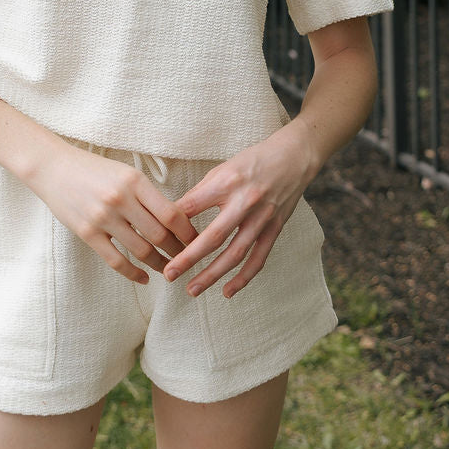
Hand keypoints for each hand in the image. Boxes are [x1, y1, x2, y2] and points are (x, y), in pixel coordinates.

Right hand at [27, 147, 196, 284]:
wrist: (53, 167)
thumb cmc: (94, 169)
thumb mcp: (125, 173)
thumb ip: (147, 195)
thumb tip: (176, 220)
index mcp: (135, 181)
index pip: (171, 213)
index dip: (188, 232)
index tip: (197, 241)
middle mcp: (120, 199)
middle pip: (160, 235)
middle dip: (178, 251)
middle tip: (187, 259)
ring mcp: (103, 218)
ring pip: (141, 251)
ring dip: (159, 264)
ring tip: (168, 269)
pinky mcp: (87, 233)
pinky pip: (116, 261)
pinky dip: (134, 273)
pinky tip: (144, 278)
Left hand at [163, 128, 314, 298]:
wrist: (293, 157)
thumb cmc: (252, 161)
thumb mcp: (223, 168)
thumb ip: (201, 192)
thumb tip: (176, 214)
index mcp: (227, 182)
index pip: (193, 206)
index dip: (172, 224)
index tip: (155, 239)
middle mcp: (245, 201)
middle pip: (213, 237)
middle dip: (188, 258)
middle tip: (169, 274)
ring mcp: (262, 218)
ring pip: (235, 253)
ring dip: (212, 275)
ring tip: (192, 289)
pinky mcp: (274, 229)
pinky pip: (258, 258)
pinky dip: (243, 278)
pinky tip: (227, 291)